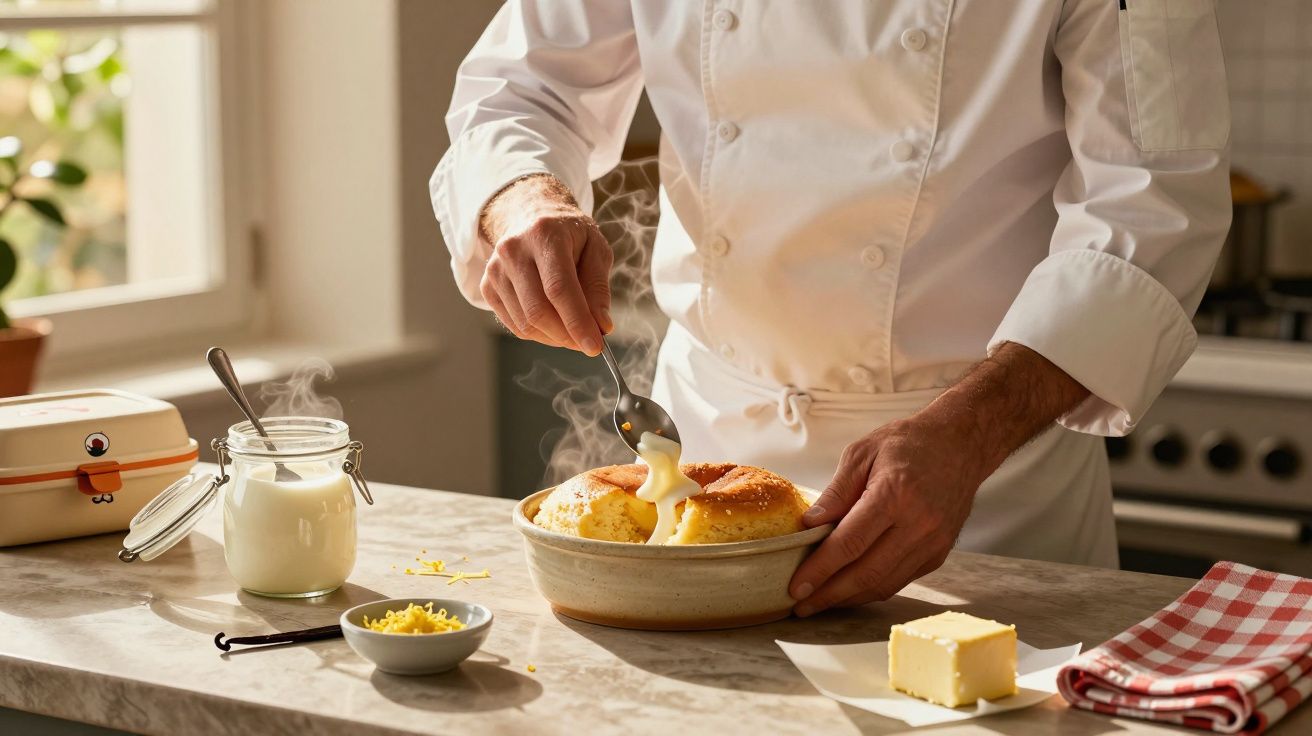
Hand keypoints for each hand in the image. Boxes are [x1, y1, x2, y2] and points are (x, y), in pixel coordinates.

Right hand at [478, 174, 613, 354]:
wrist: (530, 215)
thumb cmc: (569, 234)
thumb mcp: (595, 248)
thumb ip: (598, 287)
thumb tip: (601, 326)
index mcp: (544, 234)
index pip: (559, 288)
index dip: (577, 322)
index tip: (595, 347)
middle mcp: (514, 250)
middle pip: (538, 310)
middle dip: (567, 336)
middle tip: (587, 342)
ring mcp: (496, 269)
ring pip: (525, 323)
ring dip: (554, 337)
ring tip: (572, 330)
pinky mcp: (487, 286)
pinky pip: (514, 325)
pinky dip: (538, 333)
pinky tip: (553, 323)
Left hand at [788, 413, 990, 616]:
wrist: (961, 445)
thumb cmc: (908, 443)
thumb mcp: (862, 453)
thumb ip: (836, 492)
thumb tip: (809, 526)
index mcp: (894, 495)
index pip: (849, 544)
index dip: (820, 570)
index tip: (796, 587)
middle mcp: (918, 525)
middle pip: (866, 573)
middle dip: (829, 594)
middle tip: (801, 606)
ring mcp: (933, 543)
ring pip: (884, 584)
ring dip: (849, 599)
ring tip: (820, 602)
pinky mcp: (939, 554)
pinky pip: (900, 580)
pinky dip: (872, 589)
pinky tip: (849, 589)